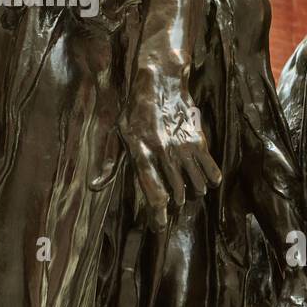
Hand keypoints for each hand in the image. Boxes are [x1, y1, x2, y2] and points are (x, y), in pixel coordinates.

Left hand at [95, 69, 220, 229]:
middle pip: (175, 193)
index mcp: (141, 152)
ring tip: (188, 193)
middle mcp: (163, 153)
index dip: (157, 215)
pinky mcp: (198, 139)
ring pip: (193, 184)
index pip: (152, 192)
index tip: (159, 226)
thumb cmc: (135, 108)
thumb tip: (96, 185)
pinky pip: (209, 167)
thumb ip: (110, 161)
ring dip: (191, 193)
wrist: (160, 81)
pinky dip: (210, 179)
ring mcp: (183, 146)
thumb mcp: (118, 133)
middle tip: (173, 206)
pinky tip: (208, 183)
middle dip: (174, 204)